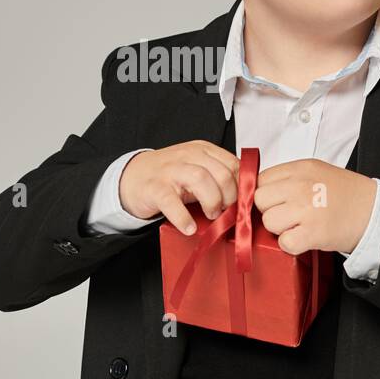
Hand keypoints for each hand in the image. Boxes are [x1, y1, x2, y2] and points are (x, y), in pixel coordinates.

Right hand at [118, 140, 239, 235]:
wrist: (133, 177)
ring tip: (211, 216)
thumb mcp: (197, 169)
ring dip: (212, 202)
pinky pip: (171, 201)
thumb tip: (246, 197)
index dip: (241, 186)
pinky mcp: (154, 188)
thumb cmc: (171, 177)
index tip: (241, 202)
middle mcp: (187, 156)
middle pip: (220, 172)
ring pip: (200, 179)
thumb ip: (219, 177)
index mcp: (202, 150)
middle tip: (225, 211)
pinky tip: (189, 228)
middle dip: (229, 196)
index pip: (232, 164)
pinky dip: (183, 217)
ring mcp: (170, 170)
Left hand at [253, 158, 377, 255]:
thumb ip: (288, 178)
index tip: (277, 201)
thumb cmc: (345, 194)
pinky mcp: (313, 232)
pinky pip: (284, 242)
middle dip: (271, 210)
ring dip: (280, 229)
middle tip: (289, 215)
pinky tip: (304, 238)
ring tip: (299, 226)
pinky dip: (292, 245)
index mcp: (301, 168)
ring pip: (269, 221)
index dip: (267, 193)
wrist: (374, 212)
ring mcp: (306, 209)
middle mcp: (301, 186)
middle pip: (260, 200)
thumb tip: (260, 191)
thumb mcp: (316, 171)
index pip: (261, 180)